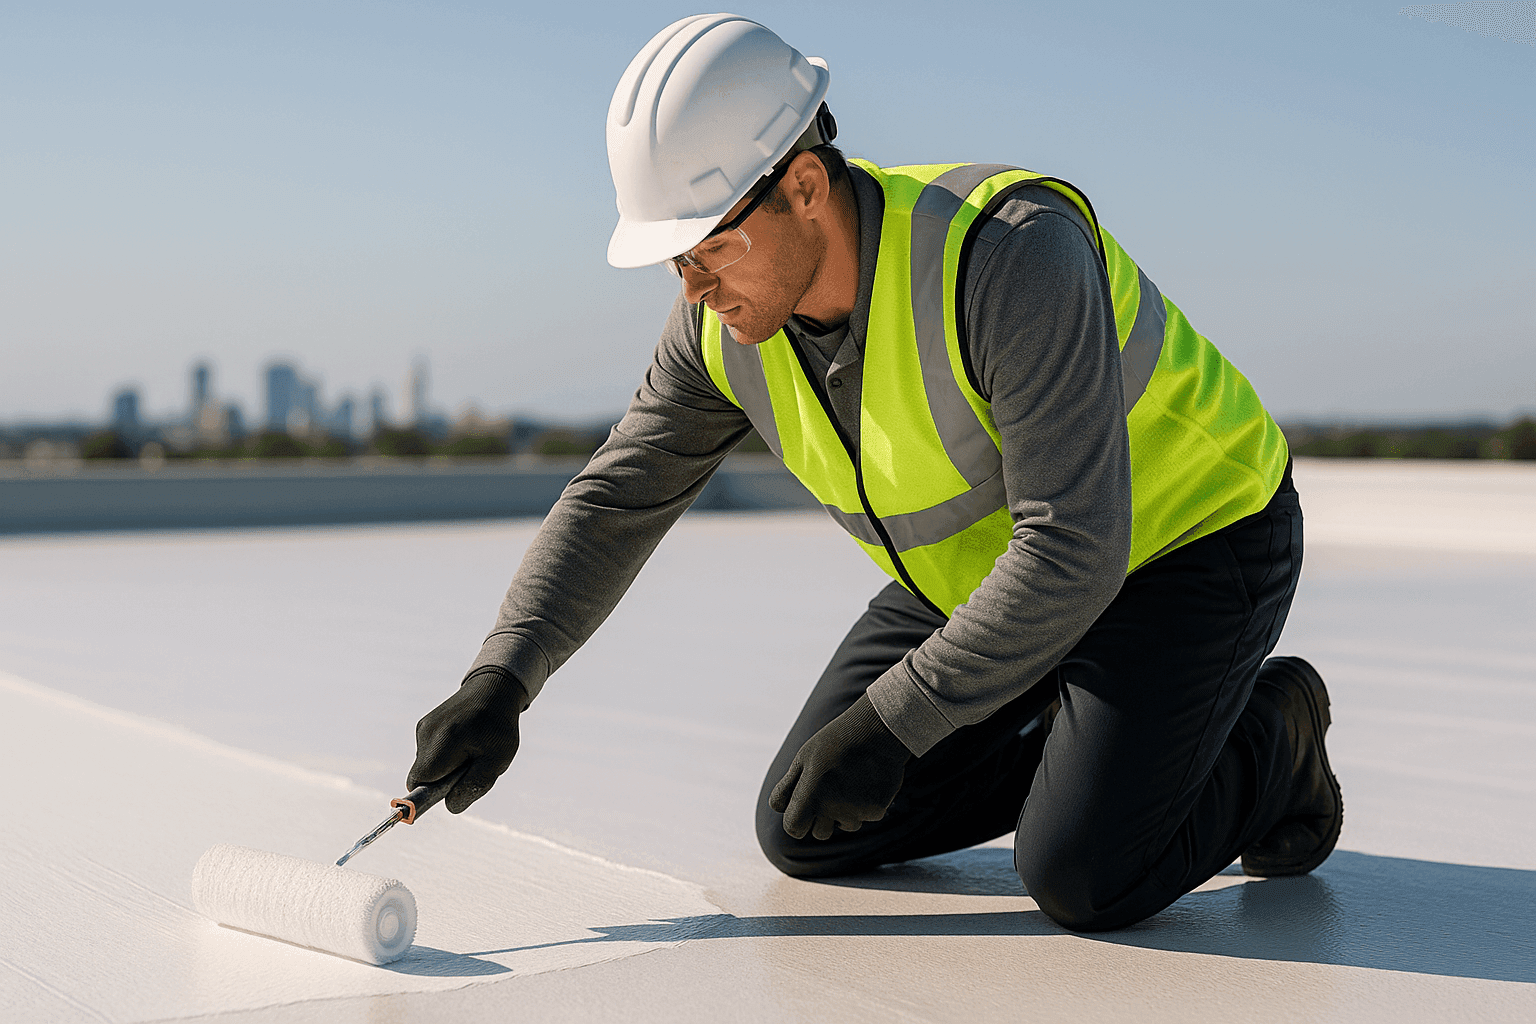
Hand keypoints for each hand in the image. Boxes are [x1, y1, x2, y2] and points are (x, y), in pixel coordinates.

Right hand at [407, 667, 526, 812]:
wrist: (494, 689)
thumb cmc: (498, 728)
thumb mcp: (497, 761)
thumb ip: (474, 785)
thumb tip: (449, 805)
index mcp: (442, 742)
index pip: (419, 782)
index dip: (422, 797)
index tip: (415, 809)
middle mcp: (427, 733)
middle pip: (422, 776)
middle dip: (441, 782)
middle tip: (470, 769)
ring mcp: (423, 727)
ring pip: (426, 764)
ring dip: (445, 767)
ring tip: (471, 750)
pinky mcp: (425, 724)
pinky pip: (429, 752)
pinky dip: (444, 755)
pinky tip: (464, 741)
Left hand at [769, 693, 911, 839]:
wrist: (878, 728)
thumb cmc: (835, 741)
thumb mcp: (804, 757)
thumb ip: (788, 786)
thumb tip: (779, 809)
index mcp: (811, 795)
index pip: (793, 828)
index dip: (795, 819)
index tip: (801, 807)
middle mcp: (833, 808)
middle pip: (819, 833)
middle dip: (819, 819)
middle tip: (827, 791)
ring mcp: (857, 811)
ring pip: (845, 825)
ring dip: (844, 811)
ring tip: (849, 780)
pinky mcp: (878, 810)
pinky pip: (865, 816)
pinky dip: (864, 803)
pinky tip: (866, 779)